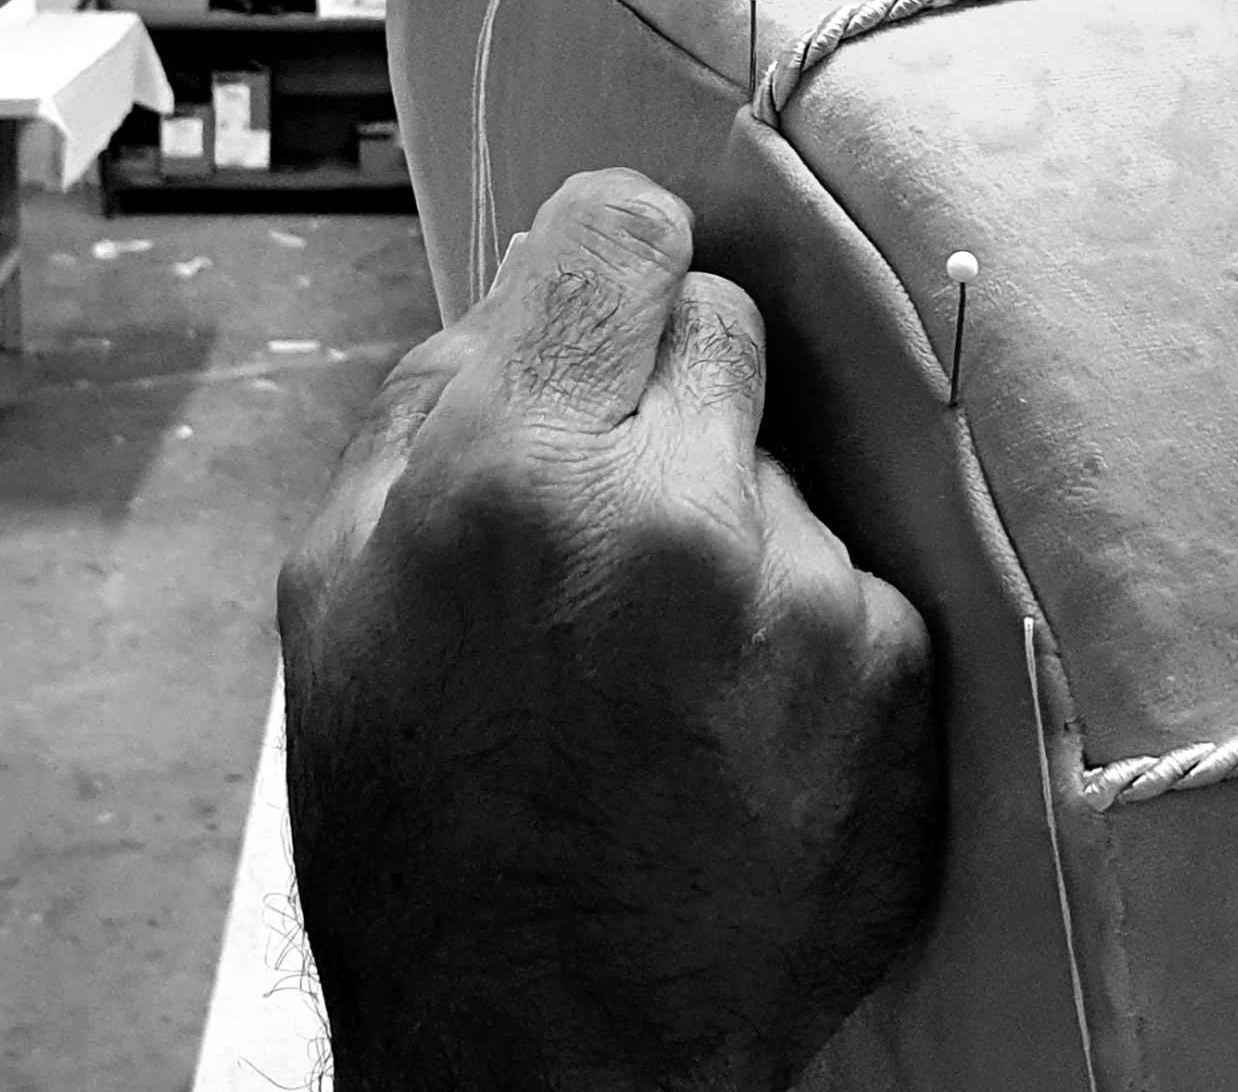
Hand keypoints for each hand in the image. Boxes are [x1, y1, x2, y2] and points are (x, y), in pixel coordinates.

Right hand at [278, 168, 936, 1091]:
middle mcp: (683, 513)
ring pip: (788, 455)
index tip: (603, 293)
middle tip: (613, 495)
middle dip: (664, 382)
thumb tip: (526, 301)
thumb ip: (426, 406)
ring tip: (668, 643)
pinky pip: (854, 571)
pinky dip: (804, 612)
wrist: (549, 1064)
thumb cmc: (417, 830)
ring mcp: (813, 597)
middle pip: (724, 319)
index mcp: (519, 472)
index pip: (626, 230)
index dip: (606, 254)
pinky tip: (739, 711)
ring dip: (735, 508)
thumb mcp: (333, 596)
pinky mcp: (904, 681)